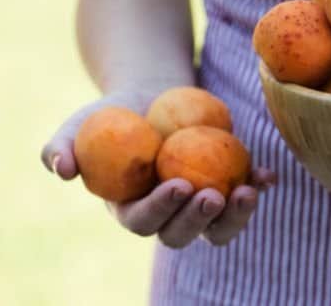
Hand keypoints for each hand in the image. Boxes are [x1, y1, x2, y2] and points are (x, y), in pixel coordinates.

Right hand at [41, 88, 276, 247]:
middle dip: (199, 220)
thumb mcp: (79, 125)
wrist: (151, 96)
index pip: (143, 222)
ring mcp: (199, 203)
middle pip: (183, 233)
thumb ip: (61, 148)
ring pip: (219, 226)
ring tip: (249, 191)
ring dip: (236, 216)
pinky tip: (269, 174)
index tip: (178, 185)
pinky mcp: (225, 184)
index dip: (161, 210)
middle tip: (213, 194)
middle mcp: (167, 215)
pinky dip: (258, 186)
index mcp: (130, 209)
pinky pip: (244, 192)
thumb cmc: (110, 114)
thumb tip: (62, 169)